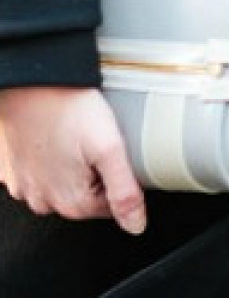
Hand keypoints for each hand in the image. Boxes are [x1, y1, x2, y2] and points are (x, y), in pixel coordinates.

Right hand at [0, 85, 146, 233]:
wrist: (32, 83)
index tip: (118, 152)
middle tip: (97, 138)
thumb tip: (136, 226)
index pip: (110, 205)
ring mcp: (23, 186)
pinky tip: (57, 135)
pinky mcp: (11, 169)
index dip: (120, 177)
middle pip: (85, 196)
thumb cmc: (69, 109)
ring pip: (61, 183)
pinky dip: (50, 157)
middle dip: (97, 172)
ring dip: (73, 164)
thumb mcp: (109, 147)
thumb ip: (124, 191)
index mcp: (70, 202)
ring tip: (78, 133)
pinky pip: (38, 171)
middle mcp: (42, 201)